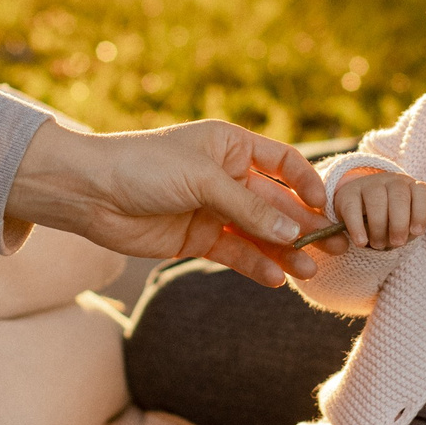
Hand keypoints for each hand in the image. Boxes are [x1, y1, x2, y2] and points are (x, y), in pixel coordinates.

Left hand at [5, 120, 328, 286]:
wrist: (89, 194)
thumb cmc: (144, 167)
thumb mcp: (202, 180)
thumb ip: (249, 208)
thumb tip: (293, 232)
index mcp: (231, 146)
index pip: (283, 162)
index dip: (307, 182)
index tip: (326, 206)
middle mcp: (227, 176)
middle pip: (276, 203)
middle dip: (304, 225)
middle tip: (336, 246)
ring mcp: (213, 209)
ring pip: (260, 233)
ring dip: (285, 251)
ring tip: (310, 270)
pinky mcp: (197, 238)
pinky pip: (236, 252)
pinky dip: (256, 265)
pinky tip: (276, 278)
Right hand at [329, 169, 425, 250]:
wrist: (360, 214)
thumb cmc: (389, 223)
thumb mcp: (403, 227)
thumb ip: (409, 230)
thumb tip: (412, 233)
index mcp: (411, 187)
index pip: (423, 192)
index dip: (421, 212)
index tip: (416, 232)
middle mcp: (392, 181)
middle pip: (399, 196)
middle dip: (399, 223)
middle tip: (397, 242)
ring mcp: (369, 184)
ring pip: (376, 199)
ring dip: (379, 226)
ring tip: (378, 244)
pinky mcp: (348, 193)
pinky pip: (352, 207)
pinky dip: (357, 227)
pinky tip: (361, 242)